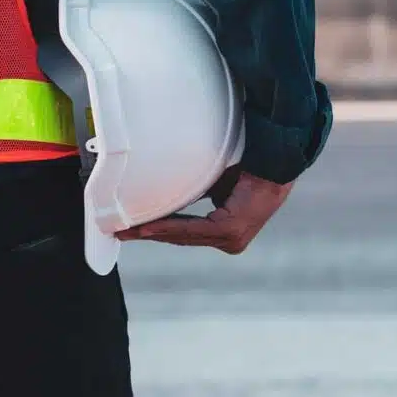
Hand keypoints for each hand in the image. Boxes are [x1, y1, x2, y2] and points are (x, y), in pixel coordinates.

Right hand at [115, 170, 292, 254]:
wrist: (275, 157)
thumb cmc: (249, 166)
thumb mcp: (216, 182)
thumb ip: (195, 191)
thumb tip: (167, 187)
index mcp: (228, 231)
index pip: (187, 233)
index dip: (159, 231)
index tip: (132, 229)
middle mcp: (231, 239)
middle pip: (181, 237)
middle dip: (149, 234)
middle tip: (120, 231)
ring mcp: (233, 237)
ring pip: (185, 235)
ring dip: (155, 232)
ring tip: (129, 230)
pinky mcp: (232, 230)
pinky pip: (195, 229)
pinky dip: (171, 226)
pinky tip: (150, 225)